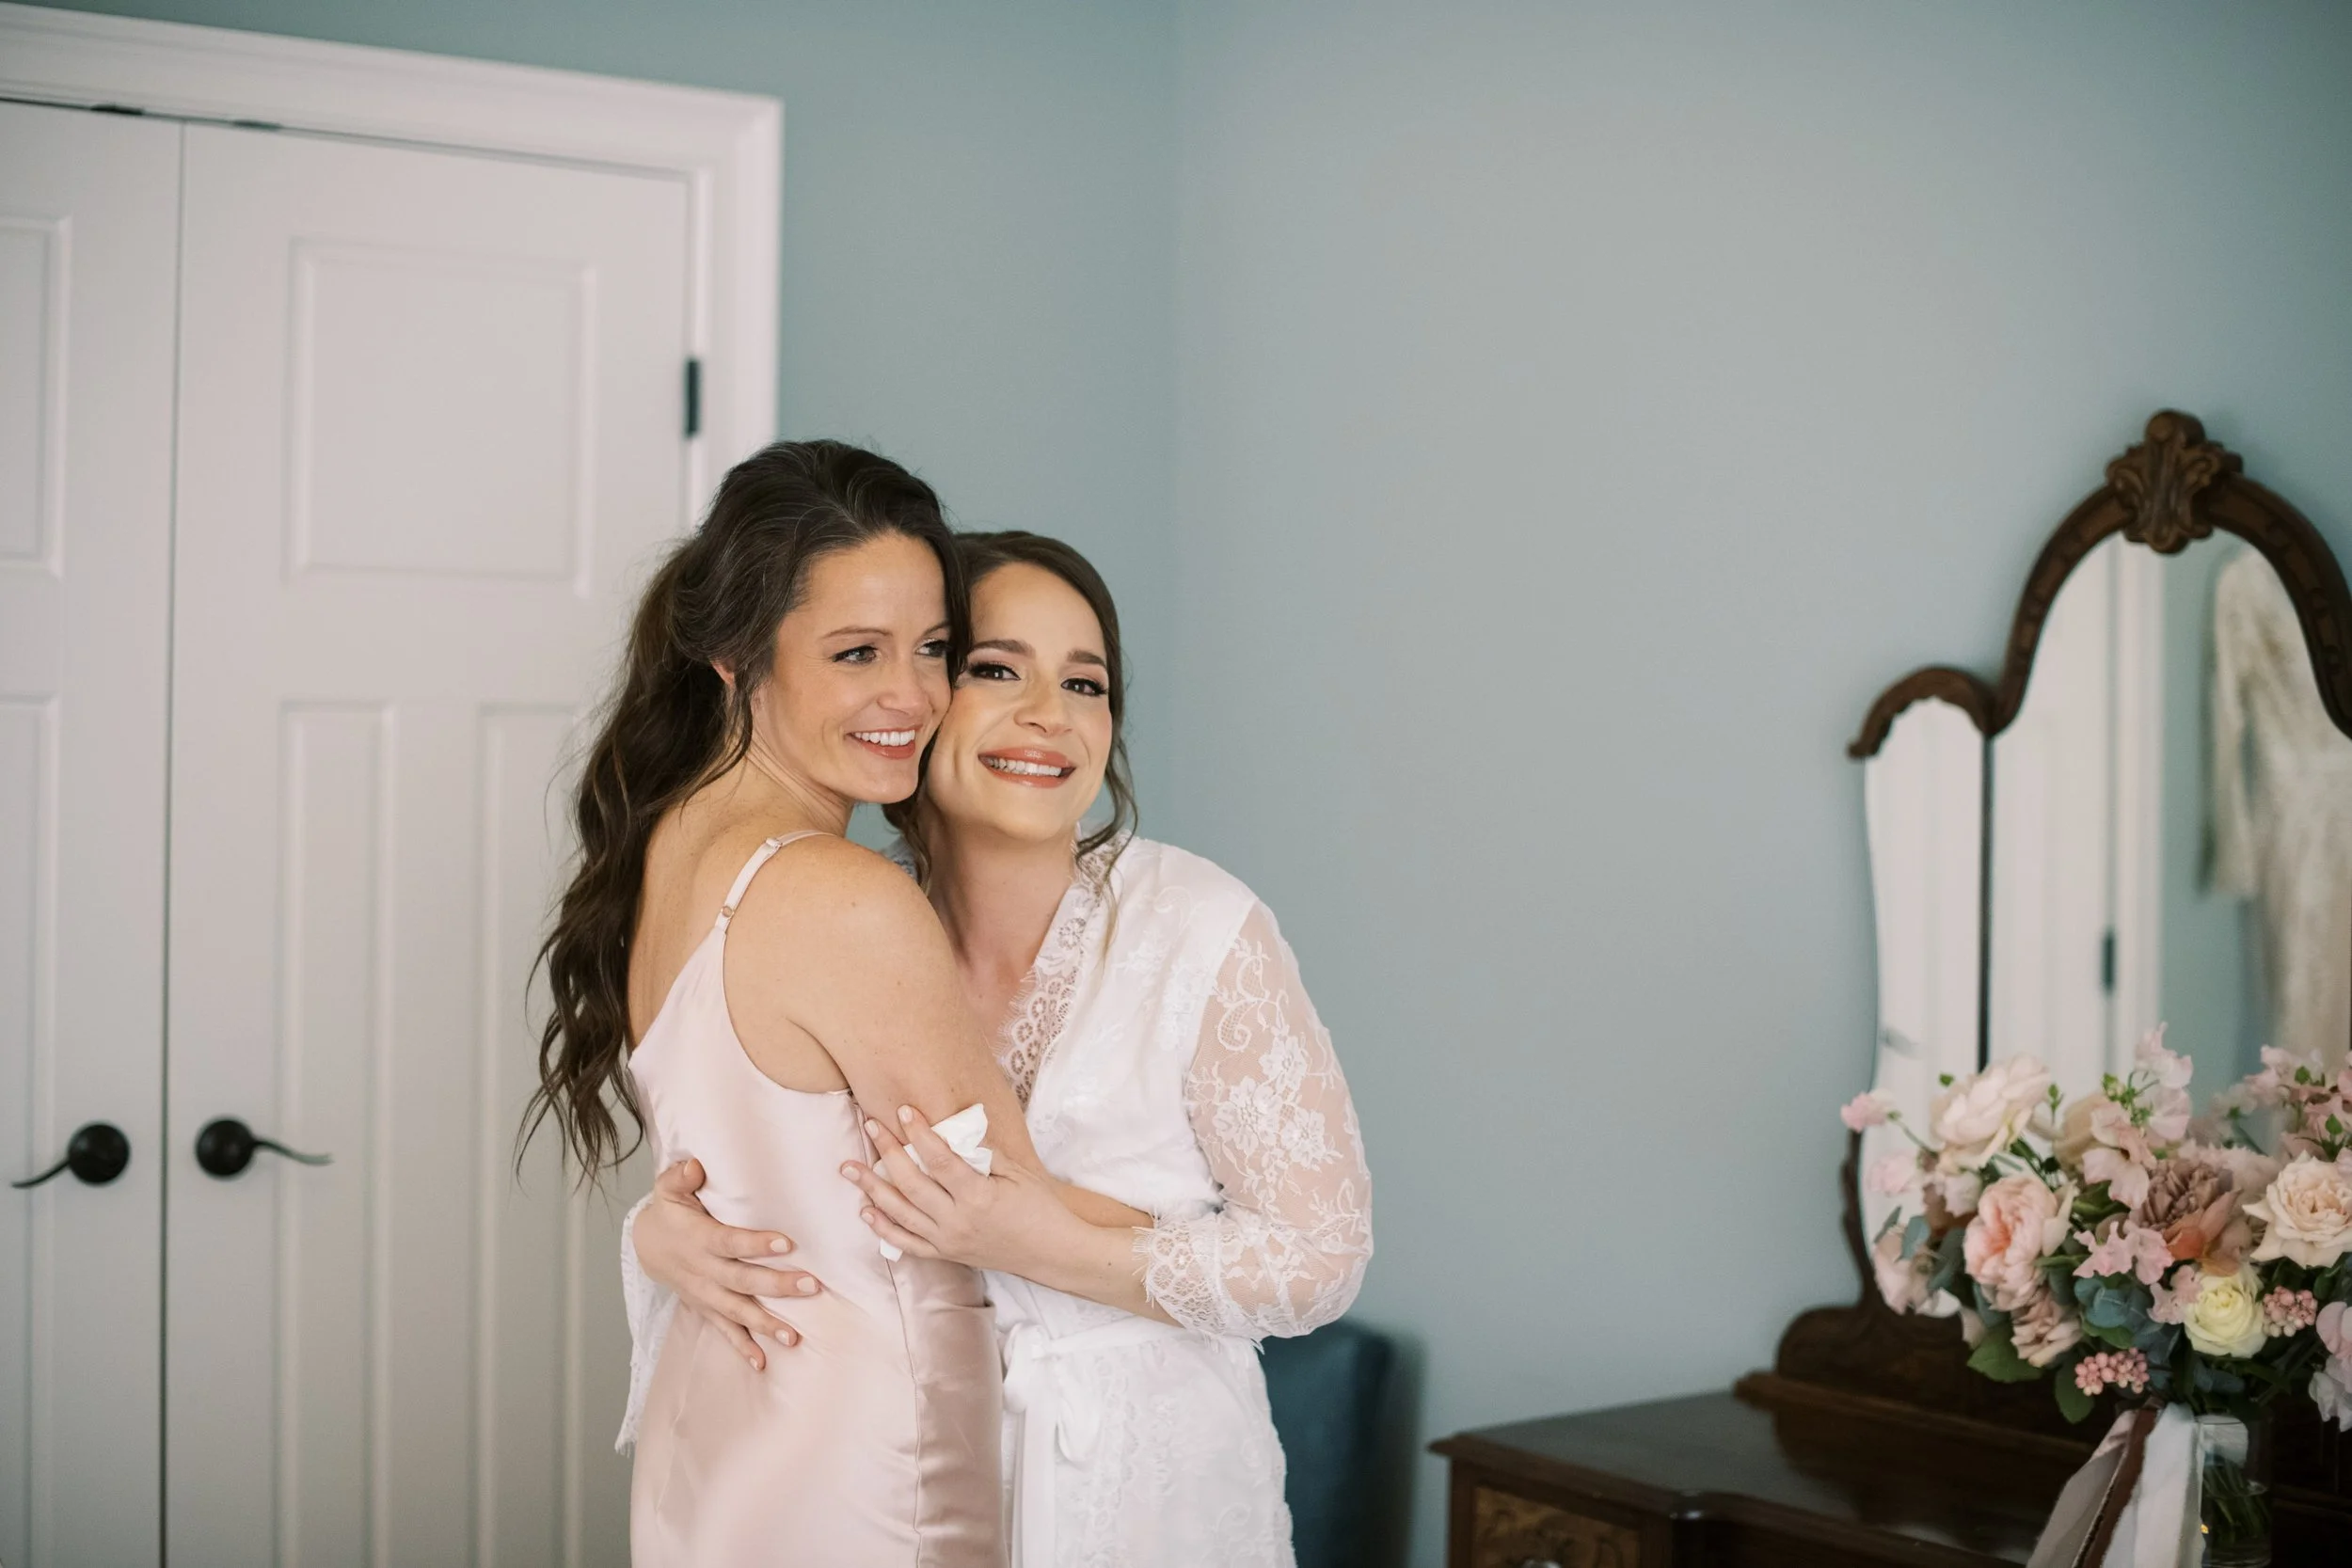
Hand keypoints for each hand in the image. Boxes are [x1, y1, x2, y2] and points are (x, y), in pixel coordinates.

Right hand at [634, 1158, 820, 1370]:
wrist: (649, 1246)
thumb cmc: (670, 1212)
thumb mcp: (667, 1189)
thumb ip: (680, 1177)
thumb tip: (695, 1166)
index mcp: (699, 1239)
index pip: (731, 1242)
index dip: (757, 1244)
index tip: (787, 1244)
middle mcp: (704, 1271)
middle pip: (743, 1280)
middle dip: (777, 1285)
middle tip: (812, 1286)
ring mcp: (706, 1294)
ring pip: (738, 1312)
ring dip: (766, 1325)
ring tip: (794, 1336)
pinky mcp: (707, 1309)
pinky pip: (725, 1331)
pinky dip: (743, 1348)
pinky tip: (763, 1363)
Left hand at [840, 1106, 1091, 1278]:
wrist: (1051, 1252)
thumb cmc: (1039, 1208)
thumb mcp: (1016, 1173)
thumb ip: (982, 1154)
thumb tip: (952, 1130)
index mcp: (978, 1197)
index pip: (939, 1160)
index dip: (920, 1133)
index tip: (904, 1110)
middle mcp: (957, 1222)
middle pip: (912, 1184)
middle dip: (888, 1151)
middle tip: (870, 1125)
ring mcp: (948, 1241)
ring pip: (900, 1214)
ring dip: (872, 1188)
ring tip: (849, 1168)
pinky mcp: (946, 1254)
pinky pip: (907, 1243)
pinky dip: (884, 1228)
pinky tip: (866, 1210)